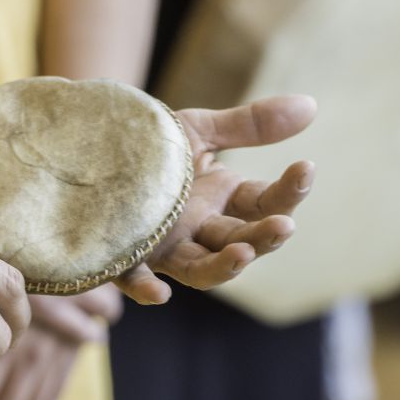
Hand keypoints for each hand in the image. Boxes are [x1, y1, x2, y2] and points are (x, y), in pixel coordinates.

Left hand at [115, 95, 316, 304]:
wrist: (86, 145)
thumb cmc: (147, 141)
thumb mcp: (198, 129)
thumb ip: (249, 125)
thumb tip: (312, 106)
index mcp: (221, 201)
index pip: (265, 204)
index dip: (287, 191)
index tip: (305, 168)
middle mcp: (197, 230)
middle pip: (239, 241)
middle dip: (263, 237)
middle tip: (284, 226)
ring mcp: (162, 247)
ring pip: (199, 270)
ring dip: (221, 267)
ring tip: (242, 255)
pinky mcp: (121, 255)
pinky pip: (134, 279)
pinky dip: (145, 289)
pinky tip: (158, 293)